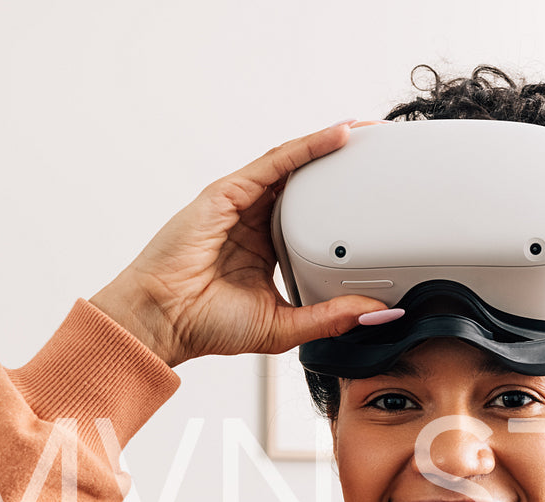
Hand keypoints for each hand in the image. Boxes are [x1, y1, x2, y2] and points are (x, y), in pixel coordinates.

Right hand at [91, 120, 392, 365]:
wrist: (162, 321)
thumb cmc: (206, 324)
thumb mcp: (285, 326)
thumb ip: (331, 318)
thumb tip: (377, 312)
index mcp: (267, 250)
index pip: (313, 217)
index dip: (344, 203)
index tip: (379, 197)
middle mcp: (255, 222)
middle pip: (306, 183)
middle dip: (343, 165)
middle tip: (381, 152)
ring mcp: (241, 204)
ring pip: (294, 165)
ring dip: (331, 146)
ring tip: (368, 133)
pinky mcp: (228, 193)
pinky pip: (276, 163)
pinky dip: (308, 147)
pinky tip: (338, 136)